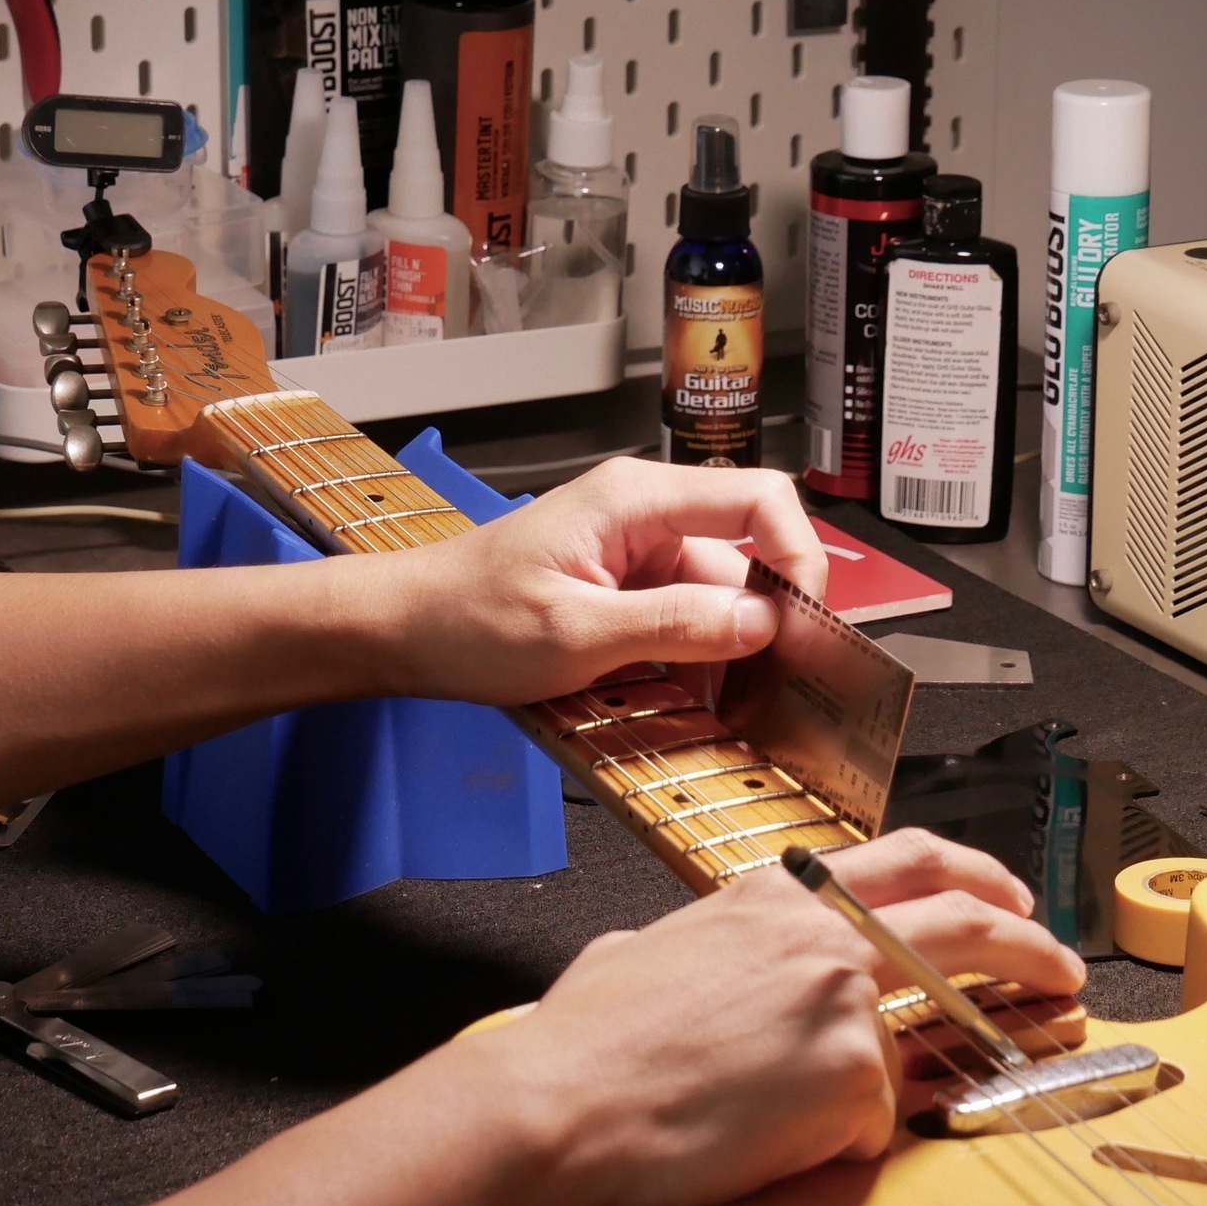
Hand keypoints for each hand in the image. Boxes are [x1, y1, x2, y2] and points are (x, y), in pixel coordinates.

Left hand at [357, 457, 826, 704]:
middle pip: (746, 561)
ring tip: (727, 705)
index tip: (803, 621)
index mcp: (637, 499)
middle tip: (774, 687)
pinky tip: (690, 700)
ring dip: (727, 654)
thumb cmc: (466, 617)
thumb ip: (675, 625)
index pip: (759, 499)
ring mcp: (637, 556)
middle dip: (764, 625)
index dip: (797, 556)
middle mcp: (646, 518)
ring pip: (719, 602)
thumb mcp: (576, 632)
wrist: (403, 633)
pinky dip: (695, 663)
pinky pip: (685, 624)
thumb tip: (761, 622)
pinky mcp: (625, 594)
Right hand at [481, 830, 1086, 1205]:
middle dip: (1028, 935)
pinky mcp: (852, 1074)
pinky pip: (876, 1118)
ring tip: (959, 1062)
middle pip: (964, 915)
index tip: (1004, 894)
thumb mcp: (651, 950)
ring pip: (928, 1029)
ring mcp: (843, 1000)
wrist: (565, 1103)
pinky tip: (789, 1142)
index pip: (905, 858)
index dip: (972, 874)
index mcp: (773, 897)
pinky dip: (845, 1139)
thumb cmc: (587, 1042)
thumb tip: (712, 966)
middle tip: (1059, 959)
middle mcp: (819, 933)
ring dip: (963, 1043)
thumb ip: (713, 945)